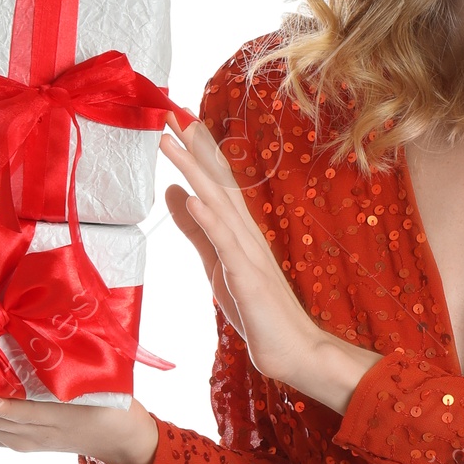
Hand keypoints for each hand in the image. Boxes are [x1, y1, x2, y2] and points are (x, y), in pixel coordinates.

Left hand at [160, 114, 380, 415]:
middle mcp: (246, 234)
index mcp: (239, 232)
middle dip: (194, 148)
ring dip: (195, 170)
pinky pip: (226, 244)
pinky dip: (209, 219)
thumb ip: (197, 229)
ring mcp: (248, 254)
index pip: (217, 183)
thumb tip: (177, 193)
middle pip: (217, 182)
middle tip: (171, 112)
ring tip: (173, 141)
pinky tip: (194, 197)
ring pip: (219, 203)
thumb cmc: (258, 311)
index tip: (179, 119)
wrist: (292, 351)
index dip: (199, 152)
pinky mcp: (247, 277)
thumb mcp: (217, 263)